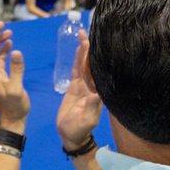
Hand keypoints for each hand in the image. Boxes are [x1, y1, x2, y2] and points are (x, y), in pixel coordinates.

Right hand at [56, 32, 102, 149]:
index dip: (96, 58)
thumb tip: (97, 93)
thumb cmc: (79, 129)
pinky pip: (76, 71)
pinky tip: (77, 50)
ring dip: (83, 51)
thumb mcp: (86, 120)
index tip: (96, 44)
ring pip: (84, 65)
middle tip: (86, 33)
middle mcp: (93, 87)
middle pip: (91, 64)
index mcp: (97, 93)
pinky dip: (77, 60)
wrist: (70, 135)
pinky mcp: (75, 88)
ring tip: (82, 36)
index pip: (98, 72)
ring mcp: (84, 86)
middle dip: (89, 49)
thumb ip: (92, 107)